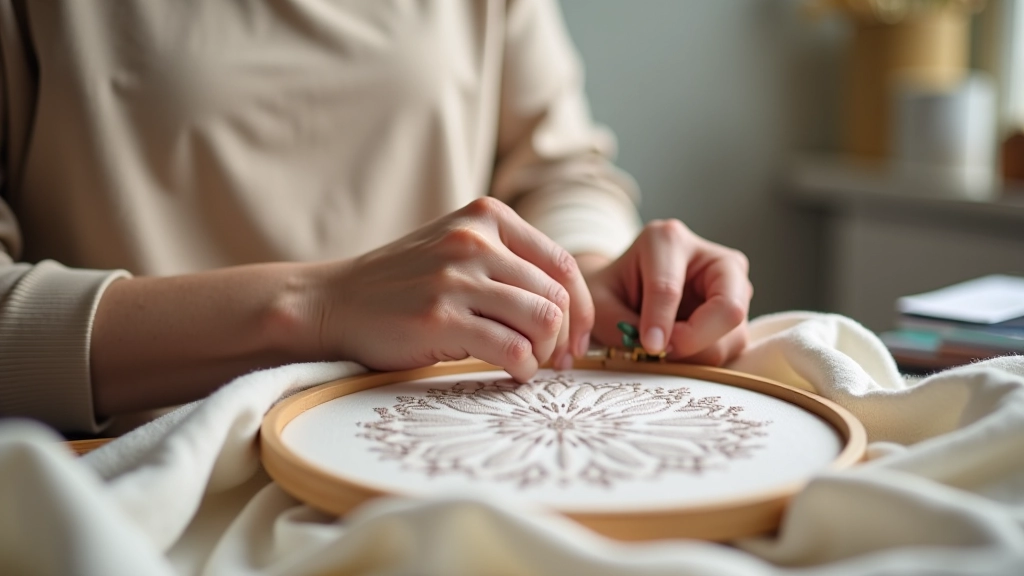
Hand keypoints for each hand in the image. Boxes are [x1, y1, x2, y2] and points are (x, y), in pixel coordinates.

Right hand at [312, 198, 593, 380]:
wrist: (333, 301)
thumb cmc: (403, 284)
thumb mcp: (457, 249)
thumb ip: (508, 263)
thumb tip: (571, 310)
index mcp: (487, 217)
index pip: (563, 265)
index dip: (583, 309)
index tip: (577, 339)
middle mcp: (474, 240)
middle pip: (557, 296)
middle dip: (564, 337)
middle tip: (553, 361)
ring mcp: (455, 278)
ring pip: (543, 321)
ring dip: (544, 353)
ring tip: (527, 364)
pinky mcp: (439, 318)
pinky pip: (512, 349)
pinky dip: (522, 369)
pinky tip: (510, 373)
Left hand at [580, 219, 751, 365]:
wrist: (625, 287)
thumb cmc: (612, 290)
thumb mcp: (600, 303)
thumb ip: (622, 326)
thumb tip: (658, 350)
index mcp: (668, 240)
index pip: (669, 288)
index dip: (659, 322)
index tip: (648, 346)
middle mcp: (713, 258)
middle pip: (728, 308)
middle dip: (694, 340)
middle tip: (663, 351)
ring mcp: (735, 285)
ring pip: (734, 335)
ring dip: (697, 353)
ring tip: (665, 347)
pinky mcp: (739, 313)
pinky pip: (731, 348)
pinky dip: (703, 358)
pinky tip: (679, 347)